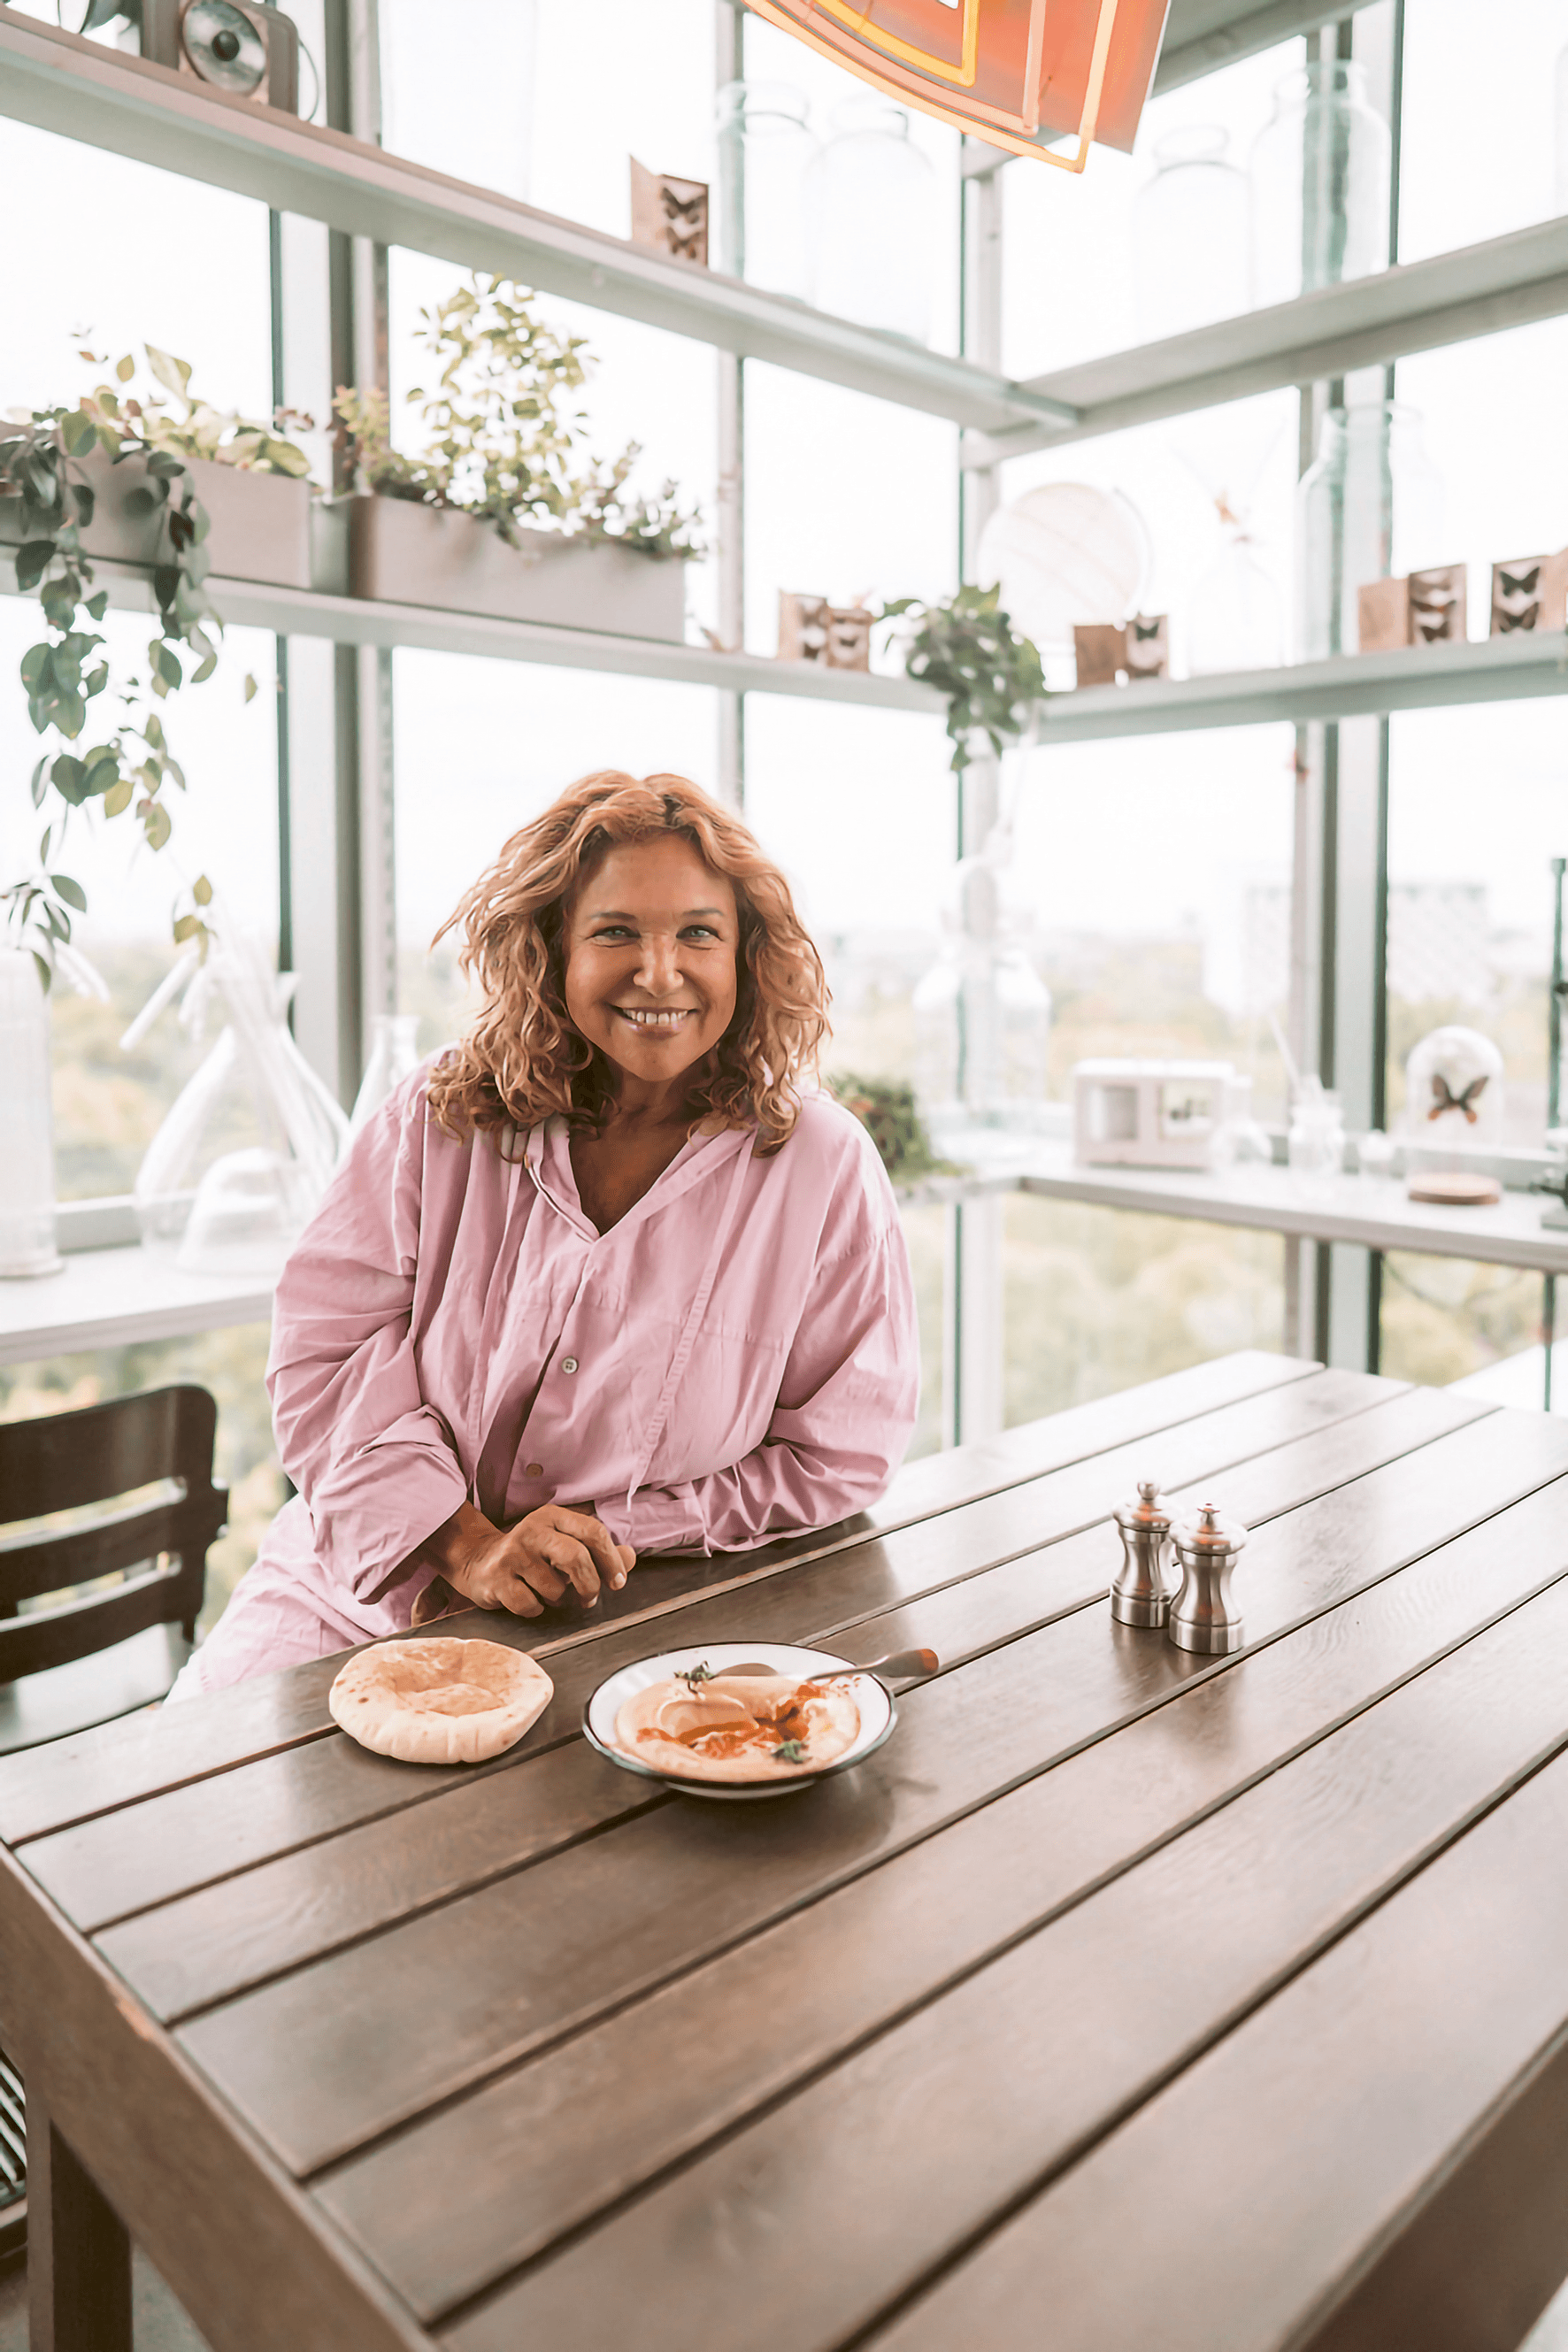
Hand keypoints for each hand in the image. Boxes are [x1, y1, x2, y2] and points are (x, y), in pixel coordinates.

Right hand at [427, 1501, 635, 1620]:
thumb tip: (630, 1558)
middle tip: (589, 1598)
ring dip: (558, 1599)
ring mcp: (512, 1554)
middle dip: (590, 1584)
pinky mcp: (496, 1578)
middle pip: (576, 1557)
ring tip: (548, 1592)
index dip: (611, 1560)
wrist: (478, 1562)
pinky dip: (536, 1609)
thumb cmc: (532, 1556)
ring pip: (554, 1587)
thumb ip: (599, 1552)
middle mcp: (532, 1530)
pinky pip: (530, 1604)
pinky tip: (528, 1598)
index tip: (618, 1582)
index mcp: (552, 1517)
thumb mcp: (564, 1544)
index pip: (593, 1531)